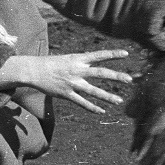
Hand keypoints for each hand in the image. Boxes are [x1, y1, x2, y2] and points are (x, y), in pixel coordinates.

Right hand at [0, 50, 132, 114]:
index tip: (126, 53)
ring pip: (94, 91)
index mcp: (78, 59)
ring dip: (107, 96)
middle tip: (130, 79)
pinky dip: (93, 108)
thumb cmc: (51, 63)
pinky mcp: (67, 94)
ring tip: (120, 101)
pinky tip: (102, 112)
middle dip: (116, 76)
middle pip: (101, 73)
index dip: (113, 54)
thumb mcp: (68, 58)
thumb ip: (82, 63)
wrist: (34, 70)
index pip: (99, 55)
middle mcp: (77, 70)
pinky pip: (82, 103)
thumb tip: (93, 63)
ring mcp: (73, 83)